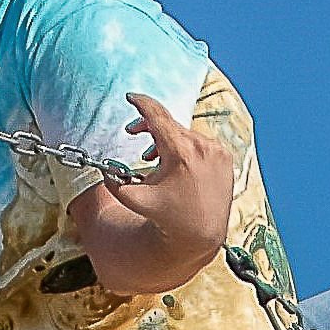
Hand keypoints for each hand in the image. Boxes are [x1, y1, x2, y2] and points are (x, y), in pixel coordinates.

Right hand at [116, 91, 234, 245]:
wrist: (202, 233)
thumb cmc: (169, 216)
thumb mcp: (135, 199)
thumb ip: (115, 182)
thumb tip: (104, 169)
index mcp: (181, 152)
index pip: (158, 116)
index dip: (141, 103)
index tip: (131, 96)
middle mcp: (202, 146)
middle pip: (169, 124)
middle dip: (148, 128)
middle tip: (132, 132)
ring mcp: (217, 151)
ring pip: (184, 134)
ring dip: (166, 141)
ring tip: (153, 158)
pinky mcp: (226, 157)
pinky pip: (200, 143)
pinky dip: (185, 148)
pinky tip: (176, 166)